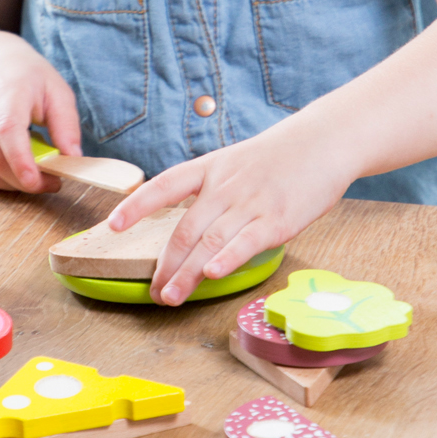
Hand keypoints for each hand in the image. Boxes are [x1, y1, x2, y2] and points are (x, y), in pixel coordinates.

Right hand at [0, 31, 82, 192]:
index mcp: (6, 90)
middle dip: (24, 180)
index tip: (37, 181)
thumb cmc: (27, 77)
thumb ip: (66, 124)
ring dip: (13, 185)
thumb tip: (73, 158)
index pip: (7, 129)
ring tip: (37, 178)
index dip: (20, 160)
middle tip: (53, 182)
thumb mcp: (57, 90)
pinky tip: (17, 175)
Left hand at [105, 114, 356, 303]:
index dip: (137, 204)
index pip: (165, 185)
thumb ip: (213, 191)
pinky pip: (246, 242)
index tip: (112, 225)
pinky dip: (226, 259)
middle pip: (185, 228)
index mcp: (211, 168)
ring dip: (186, 273)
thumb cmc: (279, 157)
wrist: (324, 141)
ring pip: (209, 242)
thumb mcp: (236, 162)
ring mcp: (250, 202)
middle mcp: (225, 185)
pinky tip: (210, 274)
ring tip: (171, 297)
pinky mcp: (278, 219)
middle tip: (154, 291)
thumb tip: (191, 229)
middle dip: (165, 264)